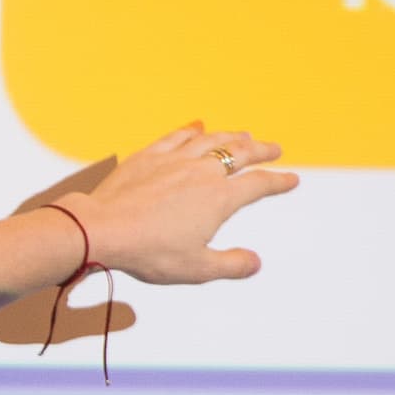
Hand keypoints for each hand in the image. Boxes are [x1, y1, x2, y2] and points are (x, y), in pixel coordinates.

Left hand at [62, 123, 297, 284]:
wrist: (103, 229)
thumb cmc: (148, 251)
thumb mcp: (197, 269)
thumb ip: (231, 265)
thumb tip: (255, 262)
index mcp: (219, 199)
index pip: (258, 185)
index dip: (278, 182)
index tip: (291, 180)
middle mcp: (201, 172)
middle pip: (240, 153)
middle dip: (261, 150)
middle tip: (274, 148)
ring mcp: (175, 159)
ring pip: (212, 140)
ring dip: (231, 136)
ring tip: (244, 135)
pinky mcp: (149, 155)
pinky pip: (177, 135)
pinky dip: (192, 129)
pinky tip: (198, 125)